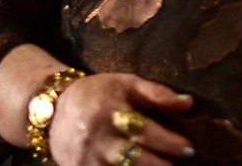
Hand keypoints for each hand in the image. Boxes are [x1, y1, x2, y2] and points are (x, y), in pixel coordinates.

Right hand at [50, 72, 194, 165]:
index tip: (189, 148)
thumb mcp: (126, 84)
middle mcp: (96, 138)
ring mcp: (85, 160)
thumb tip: (189, 103)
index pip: (144, 131)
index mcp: (109, 111)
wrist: (53, 111)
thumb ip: (157, 93)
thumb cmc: (98, 94)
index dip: (169, 142)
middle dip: (160, 165)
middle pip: (133, 159)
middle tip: (181, 164)